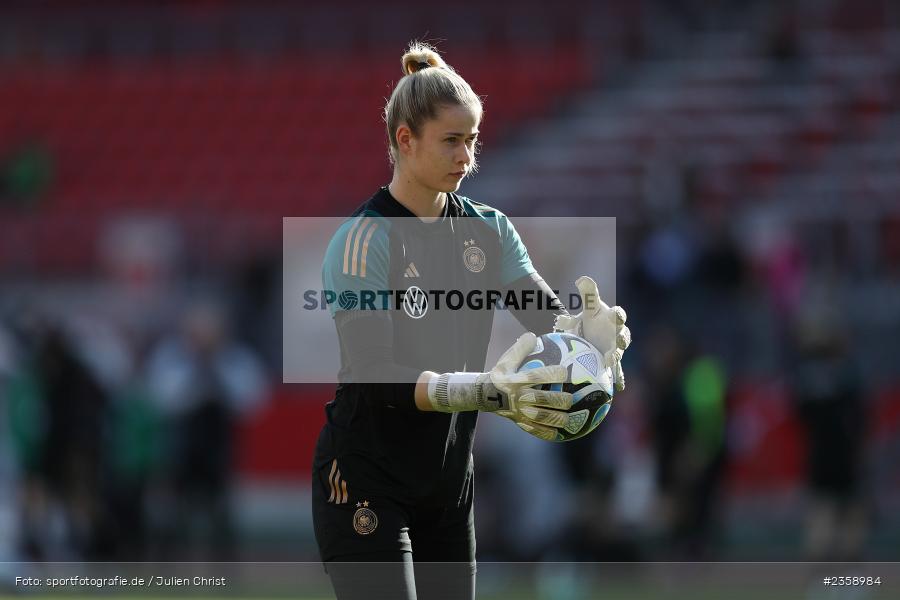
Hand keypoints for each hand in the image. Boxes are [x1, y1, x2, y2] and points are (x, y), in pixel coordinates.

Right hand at [425, 332, 572, 440]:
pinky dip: (548, 433)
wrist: (484, 395)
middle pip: (545, 400)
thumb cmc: (500, 375)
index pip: (539, 376)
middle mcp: (520, 397)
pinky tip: (558, 433)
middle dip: (562, 399)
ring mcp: (520, 412)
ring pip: (544, 418)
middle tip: (571, 398)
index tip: (566, 372)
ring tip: (568, 416)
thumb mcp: (506, 359)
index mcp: (518, 381)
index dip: (555, 374)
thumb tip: (533, 334)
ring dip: (559, 418)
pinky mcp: (520, 423)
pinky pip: (536, 431)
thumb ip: (520, 348)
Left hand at [555, 276, 630, 390]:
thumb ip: (588, 293)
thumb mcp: (588, 307)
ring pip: (619, 352)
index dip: (619, 315)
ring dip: (616, 356)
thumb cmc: (591, 318)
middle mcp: (618, 333)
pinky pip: (616, 371)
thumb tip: (582, 279)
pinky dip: (617, 378)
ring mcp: (615, 348)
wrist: (588, 335)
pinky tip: (618, 387)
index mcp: (613, 318)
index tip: (617, 315)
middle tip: (618, 340)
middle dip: (622, 337)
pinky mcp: (611, 361)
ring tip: (611, 361)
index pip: (618, 315)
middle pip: (623, 335)